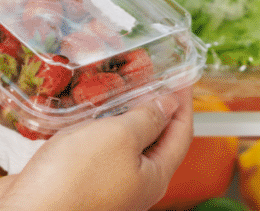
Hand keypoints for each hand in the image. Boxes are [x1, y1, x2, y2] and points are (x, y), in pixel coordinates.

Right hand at [0, 87, 193, 210]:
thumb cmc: (76, 179)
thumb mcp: (120, 137)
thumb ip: (146, 119)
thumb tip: (169, 105)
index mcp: (154, 177)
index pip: (181, 134)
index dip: (183, 103)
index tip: (183, 76)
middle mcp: (133, 183)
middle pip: (154, 139)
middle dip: (153, 106)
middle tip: (150, 75)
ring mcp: (104, 184)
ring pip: (120, 143)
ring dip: (120, 114)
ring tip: (116, 84)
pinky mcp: (76, 180)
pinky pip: (92, 149)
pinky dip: (93, 127)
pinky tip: (83, 110)